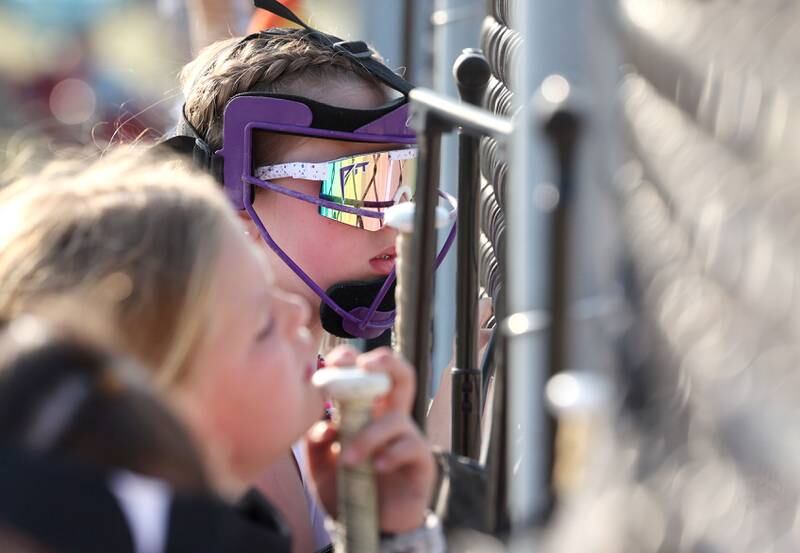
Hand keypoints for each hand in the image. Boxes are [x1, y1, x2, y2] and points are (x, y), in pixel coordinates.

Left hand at [306, 346, 435, 532]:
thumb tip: (322, 426)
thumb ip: (315, 444)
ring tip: (348, 460)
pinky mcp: (421, 461)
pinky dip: (389, 454)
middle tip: (366, 365)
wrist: (368, 527)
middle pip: (400, 375)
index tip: (333, 363)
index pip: (364, 375)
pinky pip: (409, 446)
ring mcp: (407, 437)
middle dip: (386, 361)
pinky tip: (376, 467)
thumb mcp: (320, 467)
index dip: (352, 361)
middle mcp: (389, 418)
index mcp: (366, 413)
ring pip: (395, 418)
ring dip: (368, 436)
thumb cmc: (347, 490)